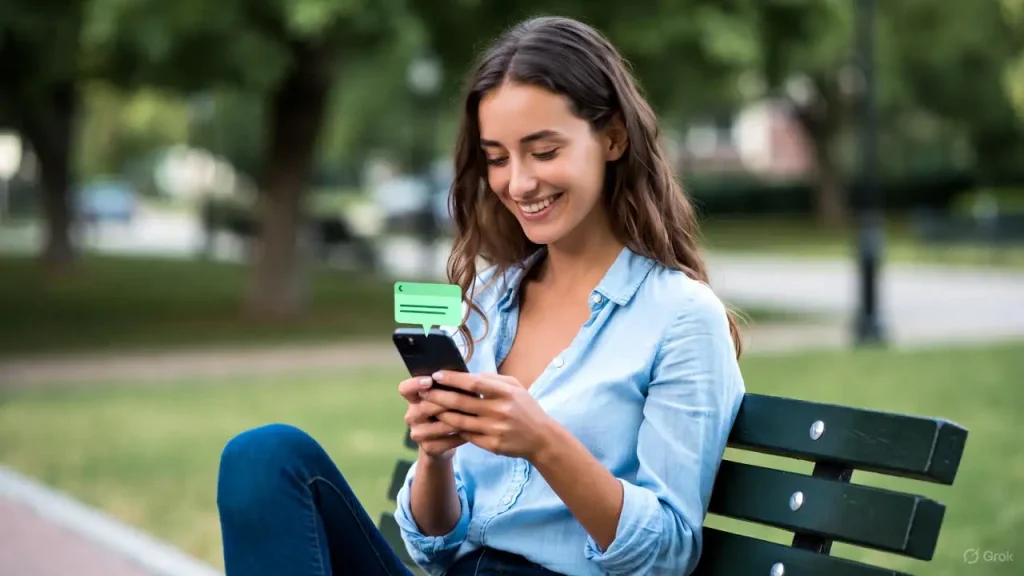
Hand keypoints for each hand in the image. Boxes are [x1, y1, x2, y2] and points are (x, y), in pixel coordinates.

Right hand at [398, 376, 466, 459]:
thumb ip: (450, 385)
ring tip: (473, 416)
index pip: (405, 389)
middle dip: (446, 402)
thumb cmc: (450, 410)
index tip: (429, 381)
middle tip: (464, 399)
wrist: (445, 442)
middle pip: (424, 407)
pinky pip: (446, 442)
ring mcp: (417, 433)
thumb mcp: (448, 396)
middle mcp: (412, 415)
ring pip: (437, 426)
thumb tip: (464, 372)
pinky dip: (460, 436)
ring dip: (456, 421)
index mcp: (414, 398)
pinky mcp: (427, 448)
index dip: (415, 384)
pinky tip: (472, 431)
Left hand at [420, 371, 556, 460]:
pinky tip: (442, 423)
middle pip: (461, 402)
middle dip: (438, 396)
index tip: (436, 375)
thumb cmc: (526, 408)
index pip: (474, 383)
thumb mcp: (516, 387)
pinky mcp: (492, 445)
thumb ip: (493, 379)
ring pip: (459, 421)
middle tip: (423, 391)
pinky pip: (467, 435)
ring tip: (427, 406)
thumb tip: (467, 374)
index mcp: (506, 393)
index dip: (453, 379)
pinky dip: (452, 428)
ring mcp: (495, 429)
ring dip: (440, 413)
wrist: (541, 439)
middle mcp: (500, 411)